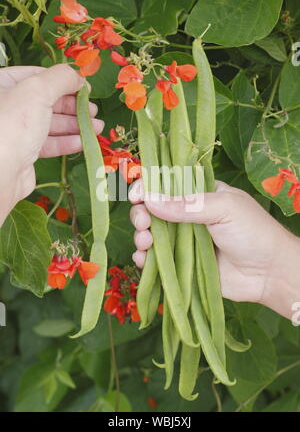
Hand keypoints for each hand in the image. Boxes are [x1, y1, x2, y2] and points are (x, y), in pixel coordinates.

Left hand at [0, 64, 102, 223]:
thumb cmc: (13, 124)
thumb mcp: (38, 90)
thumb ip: (61, 78)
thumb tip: (79, 78)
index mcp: (2, 85)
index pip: (36, 75)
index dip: (62, 80)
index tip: (84, 88)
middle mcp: (6, 106)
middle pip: (45, 100)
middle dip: (73, 106)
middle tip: (93, 111)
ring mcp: (14, 131)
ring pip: (49, 123)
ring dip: (75, 125)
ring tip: (97, 128)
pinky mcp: (23, 153)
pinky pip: (48, 143)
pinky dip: (67, 142)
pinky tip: (84, 142)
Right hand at [129, 179, 299, 319]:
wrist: (268, 273)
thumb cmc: (253, 232)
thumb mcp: (224, 208)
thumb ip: (187, 204)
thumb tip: (150, 200)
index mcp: (198, 194)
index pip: (166, 184)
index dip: (147, 187)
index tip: (136, 196)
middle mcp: (187, 215)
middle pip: (152, 209)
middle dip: (141, 214)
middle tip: (143, 222)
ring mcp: (182, 240)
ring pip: (150, 234)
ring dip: (141, 236)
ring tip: (145, 243)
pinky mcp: (181, 264)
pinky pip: (156, 260)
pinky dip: (144, 259)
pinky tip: (143, 259)